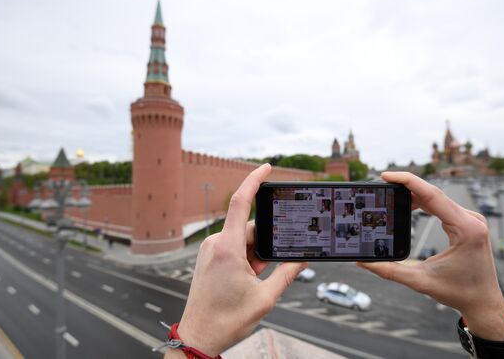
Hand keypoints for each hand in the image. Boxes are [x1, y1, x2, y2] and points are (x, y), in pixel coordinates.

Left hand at [166, 164, 306, 356]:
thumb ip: (288, 273)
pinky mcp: (209, 257)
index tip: (267, 167)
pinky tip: (247, 280)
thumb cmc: (226, 320)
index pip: (242, 202)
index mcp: (228, 248)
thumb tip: (304, 257)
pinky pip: (234, 247)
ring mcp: (211, 250)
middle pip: (251, 229)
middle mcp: (216, 244)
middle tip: (263, 274)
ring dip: (255, 256)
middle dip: (265, 246)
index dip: (254, 180)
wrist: (199, 336)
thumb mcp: (265, 297)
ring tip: (253, 283)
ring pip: (244, 240)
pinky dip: (246, 258)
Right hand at [357, 172, 503, 341]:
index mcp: (465, 229)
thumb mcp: (420, 281)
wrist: (483, 302)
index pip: (432, 195)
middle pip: (433, 193)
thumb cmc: (459, 293)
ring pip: (437, 197)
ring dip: (414, 194)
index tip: (386, 176)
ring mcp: (470, 219)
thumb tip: (363, 262)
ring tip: (391, 193)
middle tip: (382, 184)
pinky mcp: (467, 223)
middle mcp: (471, 219)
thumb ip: (389, 271)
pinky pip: (442, 205)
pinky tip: (410, 204)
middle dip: (406, 186)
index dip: (407, 181)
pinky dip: (424, 202)